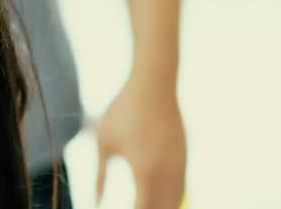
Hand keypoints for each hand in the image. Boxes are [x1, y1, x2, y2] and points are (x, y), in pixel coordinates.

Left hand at [92, 76, 185, 208]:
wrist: (154, 85)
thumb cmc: (123, 111)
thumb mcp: (104, 143)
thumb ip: (100, 176)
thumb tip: (95, 202)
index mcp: (144, 173)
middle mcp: (166, 174)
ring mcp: (179, 167)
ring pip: (175, 202)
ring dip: (162, 208)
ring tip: (145, 207)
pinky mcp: (184, 158)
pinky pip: (181, 189)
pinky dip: (172, 199)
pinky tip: (160, 202)